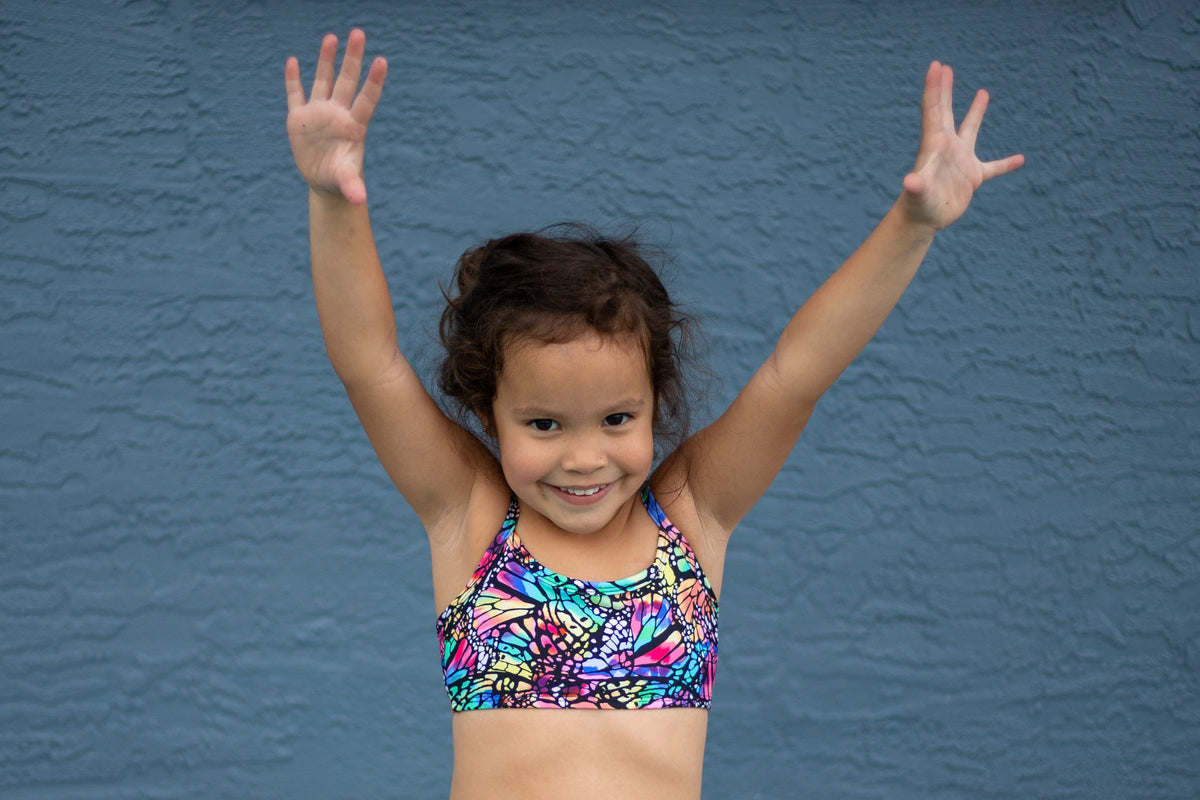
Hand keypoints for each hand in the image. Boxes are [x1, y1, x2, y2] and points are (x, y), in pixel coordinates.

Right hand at [285, 30, 386, 204]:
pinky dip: (293, 79)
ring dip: (326, 59)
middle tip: (359, 33)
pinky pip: (296, 94)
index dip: (374, 81)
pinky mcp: (299, 117)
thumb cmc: (341, 178)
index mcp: (354, 126)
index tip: (382, 61)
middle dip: (352, 58)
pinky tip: (294, 61)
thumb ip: (353, 186)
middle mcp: (338, 113)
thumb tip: (360, 201)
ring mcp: (318, 113)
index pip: (367, 99)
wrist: (325, 180)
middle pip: (347, 80)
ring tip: (332, 37)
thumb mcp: (346, 182)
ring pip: (324, 80)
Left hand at [899, 61, 1023, 230]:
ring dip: (976, 112)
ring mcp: (960, 161)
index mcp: (935, 144)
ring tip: (982, 92)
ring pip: (970, 130)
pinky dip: (1006, 164)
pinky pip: (993, 167)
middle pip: (946, 112)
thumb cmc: (918, 208)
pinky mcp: (972, 177)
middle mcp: (947, 148)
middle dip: (945, 90)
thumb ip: (916, 186)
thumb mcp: (919, 195)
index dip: (935, 87)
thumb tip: (910, 181)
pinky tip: (1020, 159)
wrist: (923, 222)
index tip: (937, 65)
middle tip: (945, 67)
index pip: (934, 109)